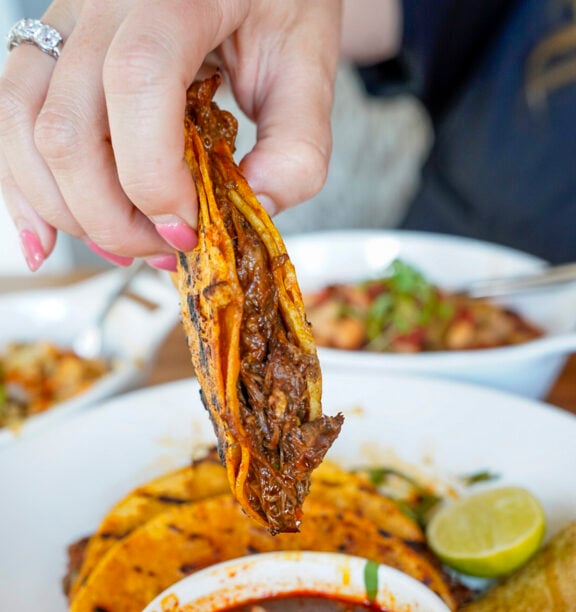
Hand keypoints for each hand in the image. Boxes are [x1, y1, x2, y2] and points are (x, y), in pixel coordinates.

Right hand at [0, 0, 341, 269]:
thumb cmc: (276, 2)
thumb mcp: (308, 63)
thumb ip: (297, 142)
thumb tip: (255, 206)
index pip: (135, 84)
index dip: (153, 178)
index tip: (189, 229)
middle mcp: (103, 3)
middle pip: (67, 127)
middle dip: (112, 217)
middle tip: (167, 249)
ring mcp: (66, 22)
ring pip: (26, 129)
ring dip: (69, 212)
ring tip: (125, 248)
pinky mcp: (50, 48)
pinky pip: (12, 119)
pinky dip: (24, 188)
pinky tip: (45, 239)